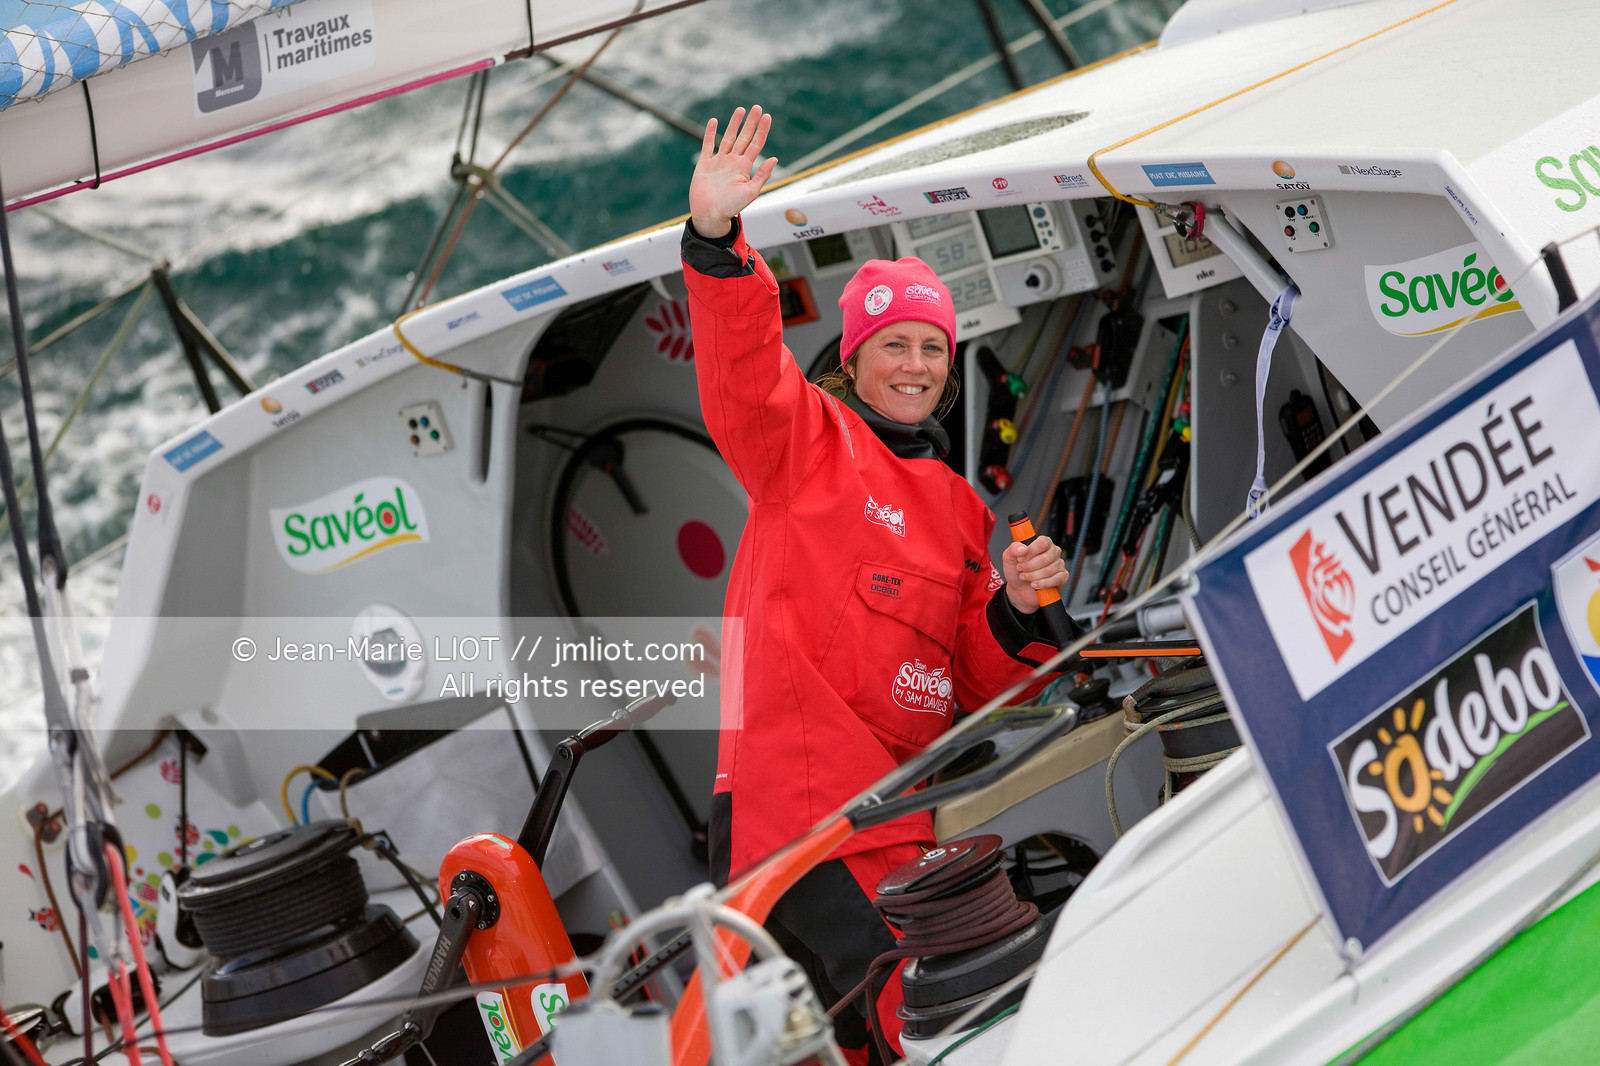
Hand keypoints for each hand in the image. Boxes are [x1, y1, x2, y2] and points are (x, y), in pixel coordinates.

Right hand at [689, 105, 776, 238]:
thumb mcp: (751, 192)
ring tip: (740, 109)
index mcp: (744, 167)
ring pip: (728, 138)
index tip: (767, 116)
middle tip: (756, 107)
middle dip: (750, 122)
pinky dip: (710, 133)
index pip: (756, 144)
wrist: (710, 215)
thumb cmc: (731, 207)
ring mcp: (719, 162)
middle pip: (744, 137)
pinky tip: (714, 122)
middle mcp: (733, 162)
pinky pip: (708, 145)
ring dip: (734, 124)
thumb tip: (776, 158)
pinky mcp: (705, 164)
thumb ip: (762, 175)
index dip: (761, 130)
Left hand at [1002, 537, 1067, 614]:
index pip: (1043, 542)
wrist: (1019, 590)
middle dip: (1029, 566)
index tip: (1020, 558)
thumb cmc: (1017, 571)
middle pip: (1046, 557)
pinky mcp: (1062, 577)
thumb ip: (1013, 549)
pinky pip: (1056, 579)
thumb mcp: (1009, 558)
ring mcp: (1059, 564)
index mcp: (1043, 543)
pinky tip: (1034, 584)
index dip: (1031, 551)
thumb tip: (1022, 548)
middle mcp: (1053, 552)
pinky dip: (1043, 583)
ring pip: (1049, 570)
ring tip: (1025, 577)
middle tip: (1020, 569)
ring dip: (1033, 576)